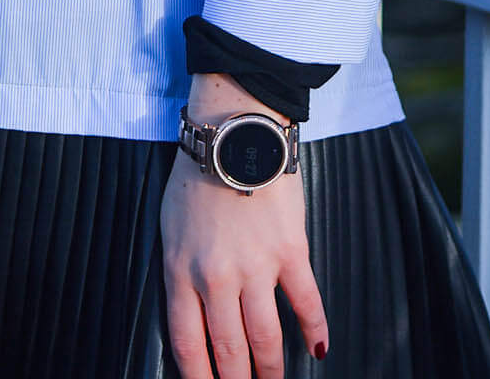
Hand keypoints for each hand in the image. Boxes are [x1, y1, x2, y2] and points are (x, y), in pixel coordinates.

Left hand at [162, 77, 328, 378]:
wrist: (232, 133)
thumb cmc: (195, 178)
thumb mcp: (170, 227)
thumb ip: (180, 272)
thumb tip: (194, 318)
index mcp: (180, 270)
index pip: (187, 344)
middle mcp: (216, 277)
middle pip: (229, 351)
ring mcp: (256, 267)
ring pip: (266, 339)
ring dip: (273, 371)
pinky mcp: (290, 251)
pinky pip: (306, 303)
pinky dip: (315, 330)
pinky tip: (319, 350)